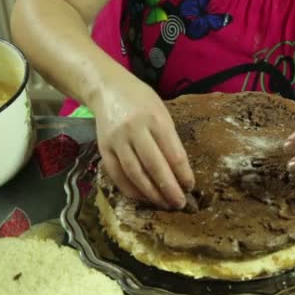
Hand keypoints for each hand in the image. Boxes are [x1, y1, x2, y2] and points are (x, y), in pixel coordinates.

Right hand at [92, 75, 193, 208]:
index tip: (190, 187)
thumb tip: (179, 172)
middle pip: (154, 166)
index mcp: (156, 119)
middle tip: (180, 203)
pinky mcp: (103, 149)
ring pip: (135, 174)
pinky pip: (117, 175)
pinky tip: (143, 198)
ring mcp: (117, 140)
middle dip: (169, 189)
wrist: (107, 89)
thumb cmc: (141, 101)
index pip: (173, 153)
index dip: (183, 174)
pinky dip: (131, 190)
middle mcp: (135, 130)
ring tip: (164, 205)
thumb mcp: (162, 112)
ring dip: (151, 194)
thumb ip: (169, 139)